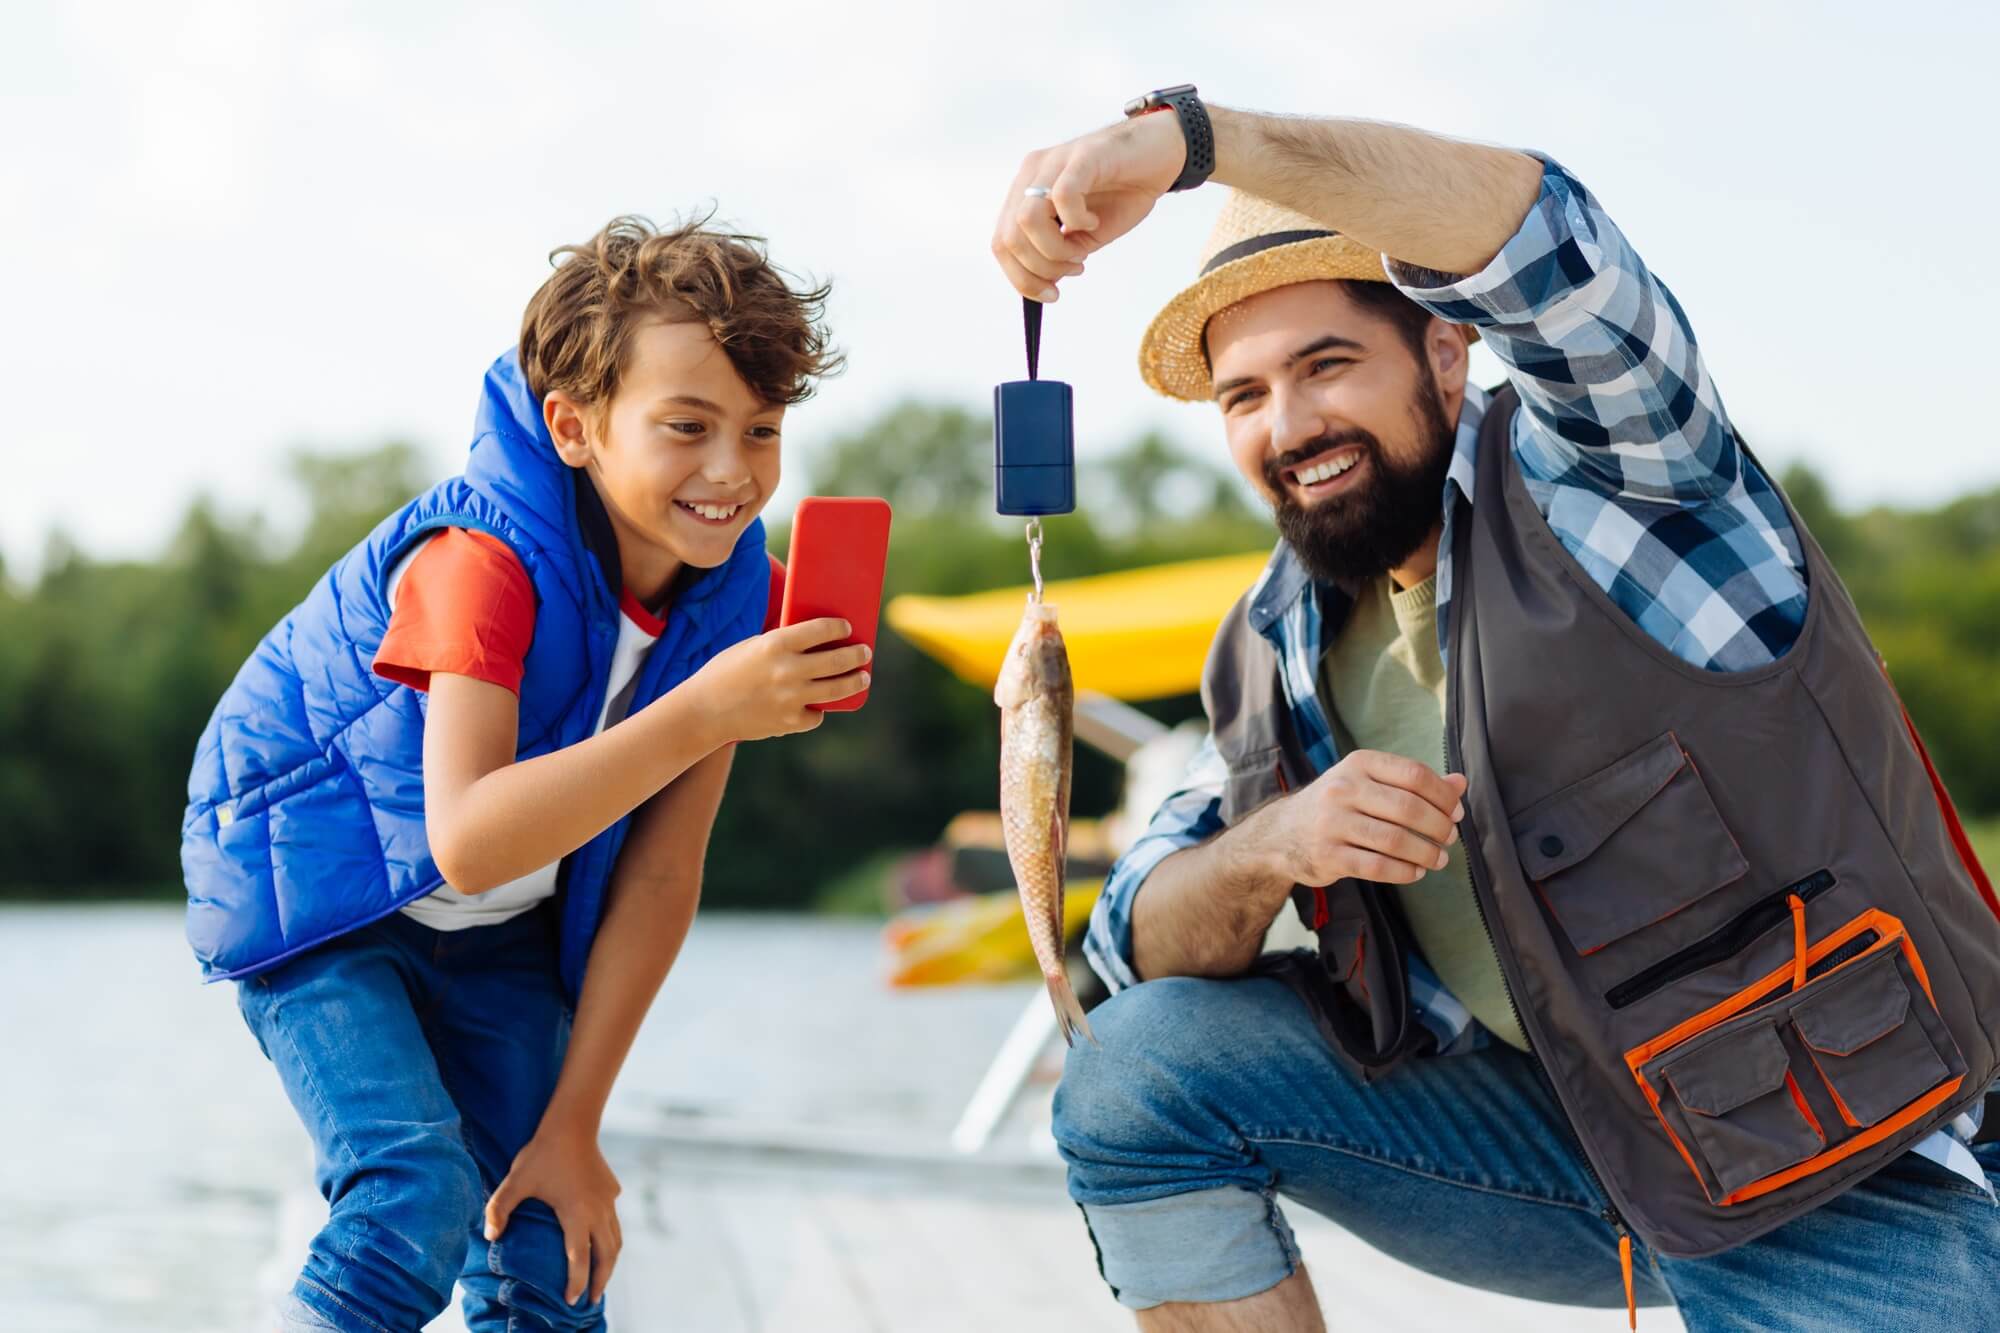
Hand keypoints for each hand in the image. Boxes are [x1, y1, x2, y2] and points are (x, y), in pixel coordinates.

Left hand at [484, 1126, 622, 1306]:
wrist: (572, 1123)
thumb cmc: (542, 1153)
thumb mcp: (515, 1181)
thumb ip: (499, 1209)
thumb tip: (491, 1236)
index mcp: (577, 1214)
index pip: (580, 1259)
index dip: (577, 1283)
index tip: (572, 1301)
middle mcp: (598, 1211)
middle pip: (606, 1256)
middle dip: (600, 1281)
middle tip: (591, 1300)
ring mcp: (608, 1201)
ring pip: (616, 1240)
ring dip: (610, 1263)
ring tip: (601, 1278)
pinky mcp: (612, 1190)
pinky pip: (615, 1221)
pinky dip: (612, 1239)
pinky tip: (603, 1241)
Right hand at [692, 617, 869, 741]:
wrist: (704, 711)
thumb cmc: (726, 672)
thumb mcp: (751, 647)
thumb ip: (782, 644)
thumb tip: (816, 639)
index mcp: (775, 645)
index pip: (820, 629)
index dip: (839, 627)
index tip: (847, 627)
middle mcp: (787, 670)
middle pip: (837, 660)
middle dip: (857, 655)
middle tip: (865, 652)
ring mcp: (790, 698)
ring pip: (838, 689)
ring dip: (856, 682)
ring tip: (862, 677)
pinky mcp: (789, 722)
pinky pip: (816, 715)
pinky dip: (817, 710)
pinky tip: (819, 705)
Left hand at [991, 110, 1186, 300]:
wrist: (1161, 153)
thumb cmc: (1124, 190)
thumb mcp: (1086, 234)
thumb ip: (1060, 253)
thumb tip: (1043, 281)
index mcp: (1026, 192)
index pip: (1001, 242)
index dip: (1021, 277)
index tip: (1050, 293)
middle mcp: (1032, 174)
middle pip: (1008, 237)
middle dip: (1038, 270)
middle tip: (1073, 270)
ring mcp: (1054, 163)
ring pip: (1026, 220)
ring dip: (1055, 251)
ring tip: (1082, 250)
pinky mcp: (1082, 157)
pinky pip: (1062, 196)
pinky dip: (1077, 221)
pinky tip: (1094, 222)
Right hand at [1249, 750, 1466, 887]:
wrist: (1283, 833)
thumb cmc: (1338, 805)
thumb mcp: (1370, 783)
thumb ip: (1414, 783)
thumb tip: (1460, 783)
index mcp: (1358, 764)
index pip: (1414, 775)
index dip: (1443, 796)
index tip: (1456, 812)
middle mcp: (1343, 789)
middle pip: (1408, 808)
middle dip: (1438, 827)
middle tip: (1449, 838)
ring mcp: (1332, 823)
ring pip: (1396, 841)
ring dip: (1426, 853)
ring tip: (1438, 859)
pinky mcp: (1328, 855)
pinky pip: (1378, 867)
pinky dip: (1404, 872)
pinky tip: (1415, 872)